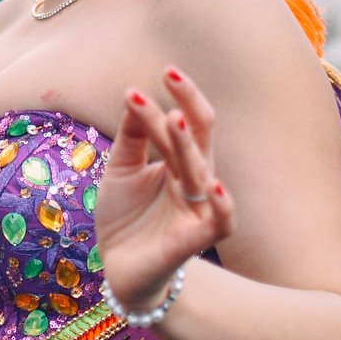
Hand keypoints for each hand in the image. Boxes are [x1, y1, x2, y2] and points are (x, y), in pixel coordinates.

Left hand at [94, 66, 234, 312]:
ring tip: (175, 119)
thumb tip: (134, 93)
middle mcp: (194, 182)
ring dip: (188, 147)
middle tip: (171, 75)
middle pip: (200, 138)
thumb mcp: (122, 170)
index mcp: (179, 163)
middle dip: (188, 106)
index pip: (186, 123)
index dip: (178, 97)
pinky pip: (220, 222)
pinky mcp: (194, 240)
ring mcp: (196, 210)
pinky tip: (213, 184)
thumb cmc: (126, 218)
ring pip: (201, 172)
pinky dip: (222, 205)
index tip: (165, 69)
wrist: (118, 269)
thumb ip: (133, 137)